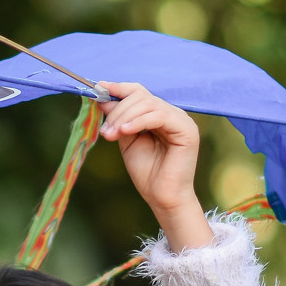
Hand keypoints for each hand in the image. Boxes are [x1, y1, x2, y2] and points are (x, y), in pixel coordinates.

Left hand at [96, 81, 211, 251]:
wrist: (162, 197)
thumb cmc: (147, 172)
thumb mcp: (126, 140)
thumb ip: (118, 120)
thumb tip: (102, 99)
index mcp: (159, 114)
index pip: (139, 92)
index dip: (119, 88)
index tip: (98, 88)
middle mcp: (172, 113)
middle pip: (141, 96)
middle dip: (118, 110)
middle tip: (105, 131)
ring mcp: (181, 120)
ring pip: (148, 104)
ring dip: (124, 117)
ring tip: (110, 135)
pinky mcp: (187, 130)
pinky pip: (159, 116)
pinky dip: (139, 121)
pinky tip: (124, 131)